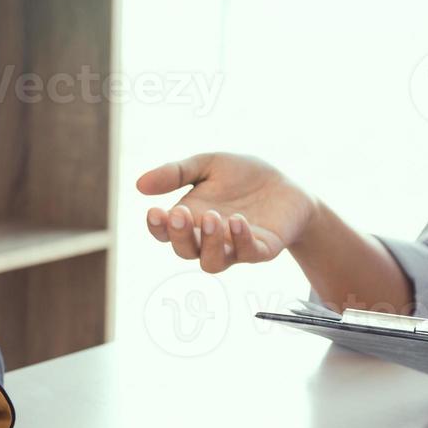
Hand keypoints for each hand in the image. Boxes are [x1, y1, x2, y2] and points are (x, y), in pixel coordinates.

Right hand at [136, 152, 317, 273]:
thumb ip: (176, 173)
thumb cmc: (243, 177)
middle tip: (180, 213)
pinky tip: (238, 220)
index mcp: (190, 220)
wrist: (287, 185)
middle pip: (185, 251)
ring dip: (209, 243)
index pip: (165, 233)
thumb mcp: (208, 165)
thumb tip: (139, 185)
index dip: (157, 227)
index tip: (154, 211)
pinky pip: (247, 253)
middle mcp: (208, 240)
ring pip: (212, 262)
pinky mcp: (261, 249)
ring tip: (213, 218)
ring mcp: (234, 248)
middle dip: (180, 235)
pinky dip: (240, 239)